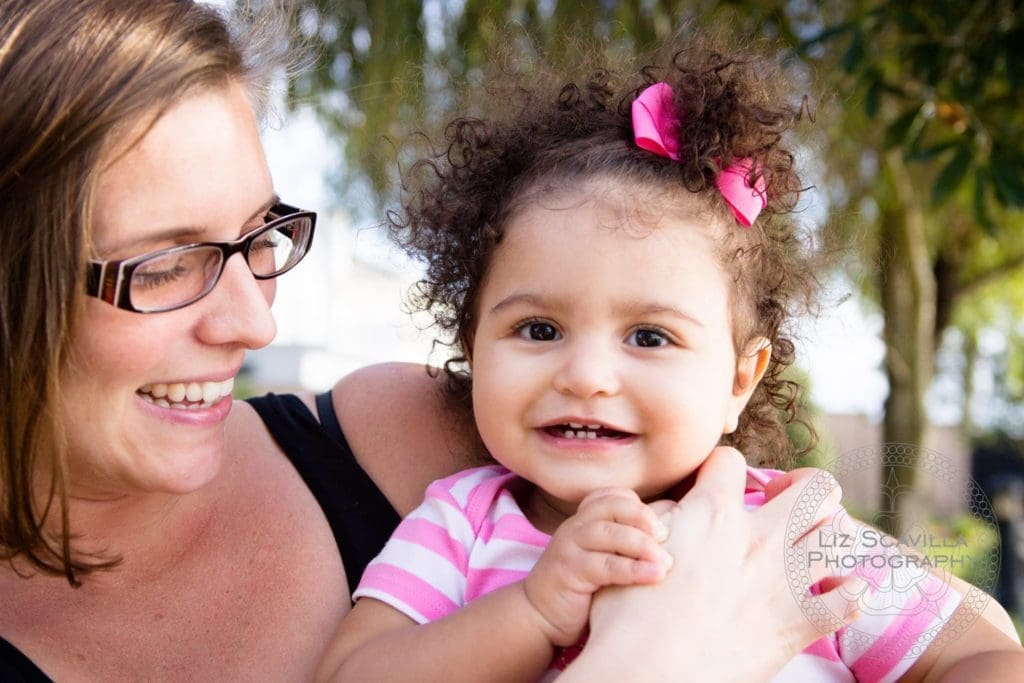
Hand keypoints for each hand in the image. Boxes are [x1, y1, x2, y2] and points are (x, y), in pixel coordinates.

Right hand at [522, 487, 672, 646]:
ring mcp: (570, 546)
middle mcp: (576, 525)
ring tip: (666, 562)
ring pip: (609, 533)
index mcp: (586, 518)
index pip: (615, 496)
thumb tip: (674, 524)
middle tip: (667, 537)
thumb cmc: (582, 586)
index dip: (641, 507)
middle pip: (613, 505)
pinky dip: (633, 569)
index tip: (663, 528)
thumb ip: (629, 540)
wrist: (539, 615)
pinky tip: (655, 576)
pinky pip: (605, 565)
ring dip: (642, 545)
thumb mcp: (605, 556)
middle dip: (644, 517)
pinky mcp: (569, 571)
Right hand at [562, 448, 862, 681]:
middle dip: (804, 487)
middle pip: (815, 488)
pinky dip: (848, 592)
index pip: (731, 461)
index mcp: (712, 513)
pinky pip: (851, 598)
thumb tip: (684, 507)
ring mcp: (785, 581)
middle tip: (782, 505)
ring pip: (841, 534)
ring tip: (808, 544)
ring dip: (829, 534)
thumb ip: (668, 517)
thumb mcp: (636, 546)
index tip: (718, 486)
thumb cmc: (626, 615)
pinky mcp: (799, 625)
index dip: (721, 468)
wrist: (644, 675)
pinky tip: (831, 592)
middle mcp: (758, 538)